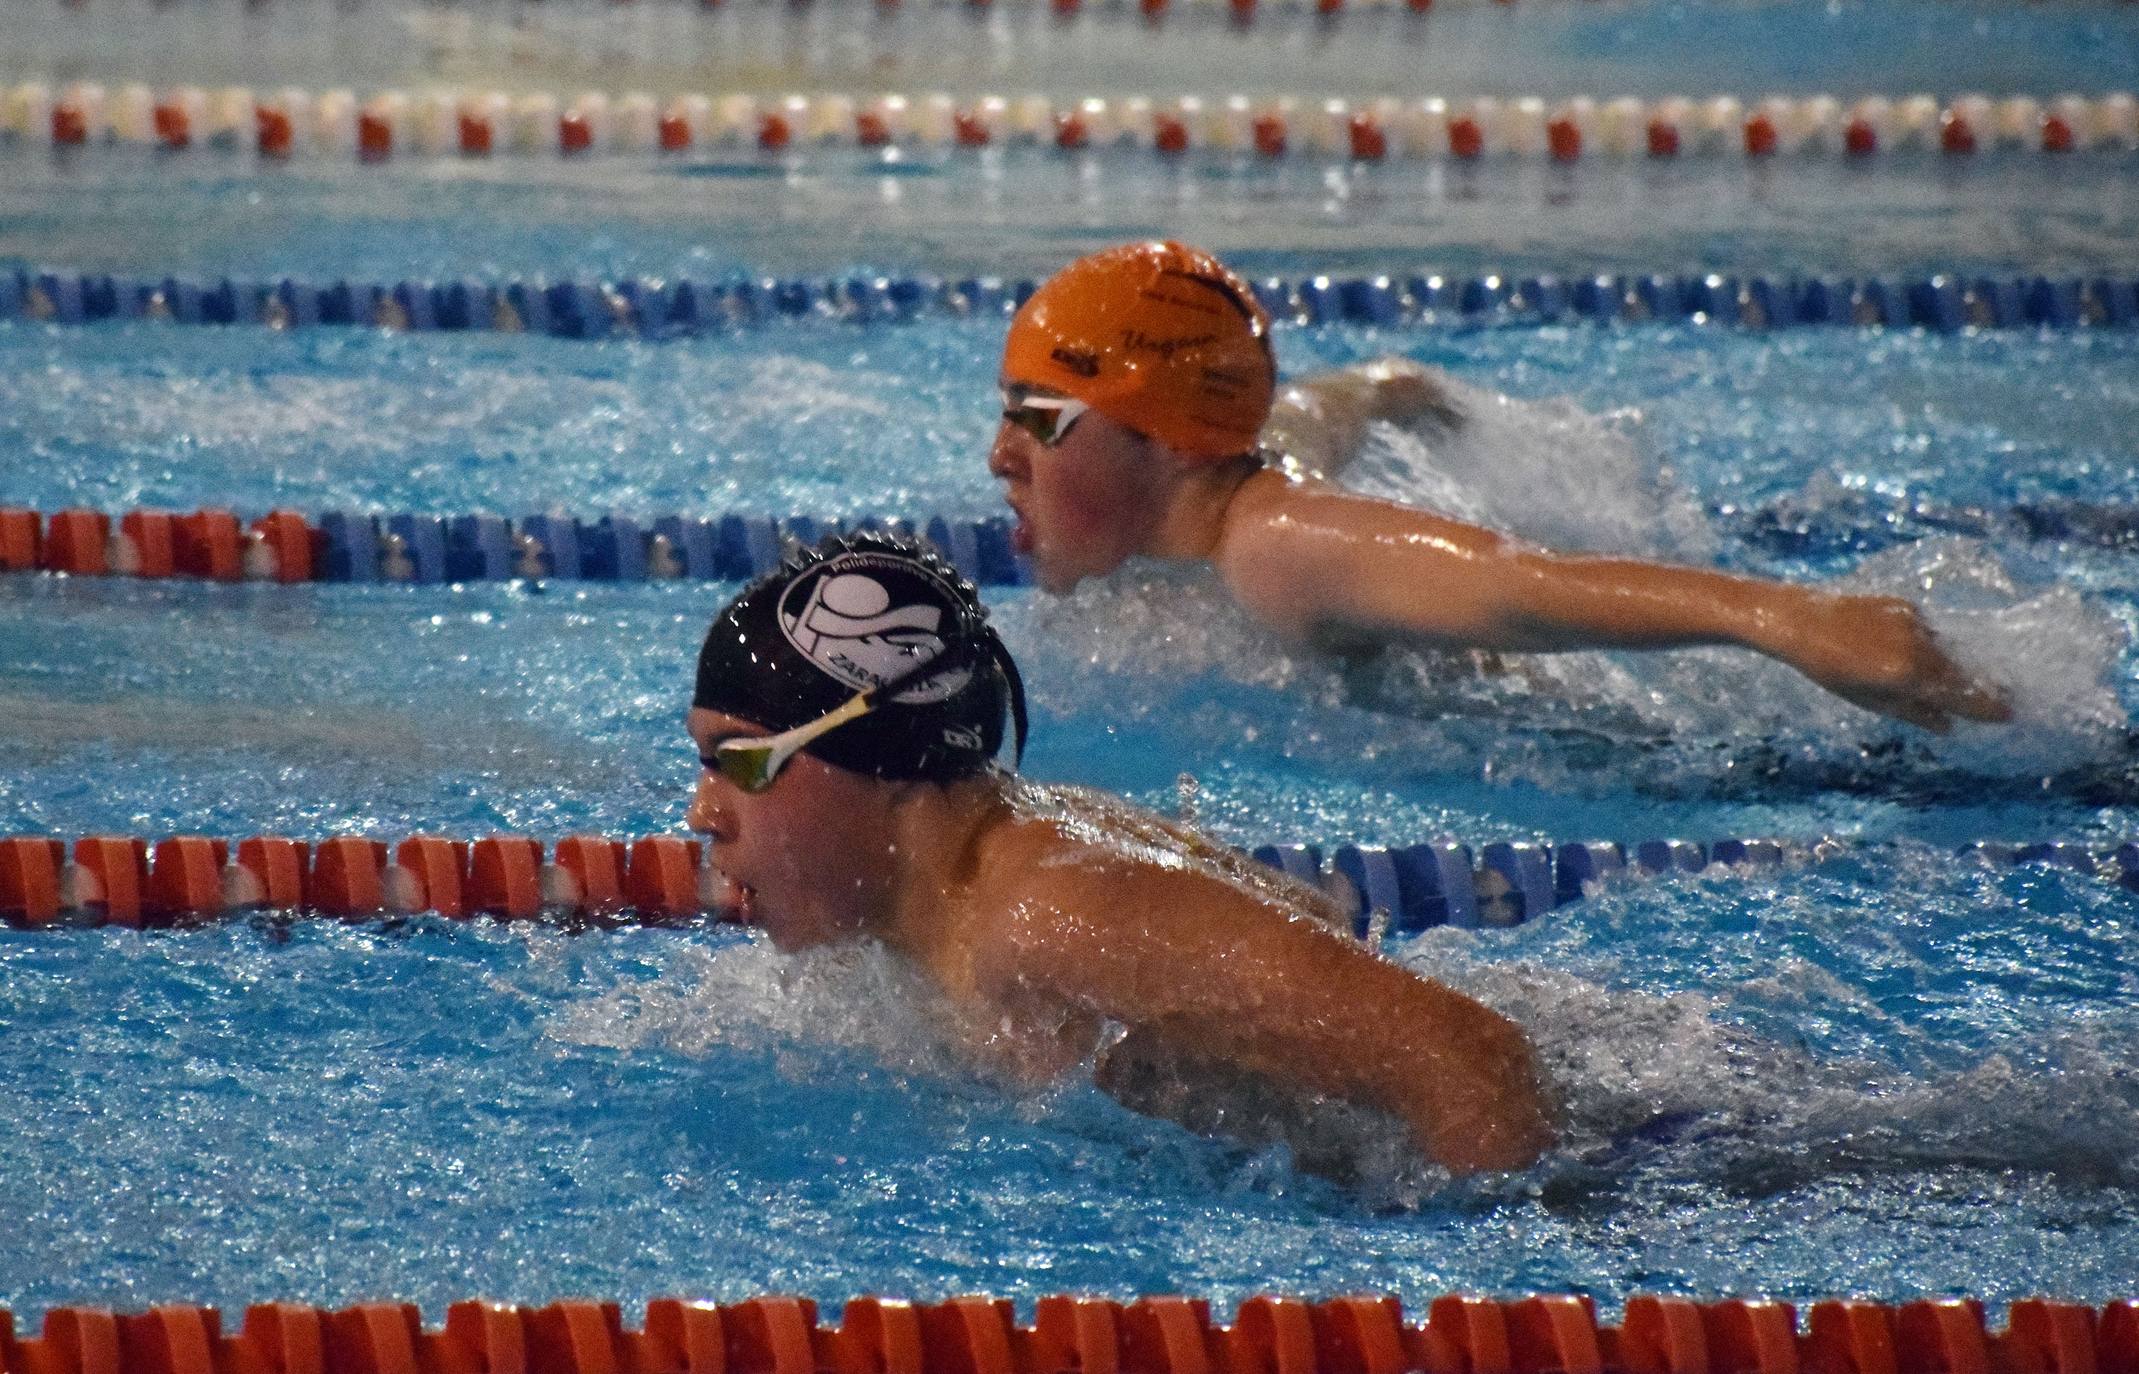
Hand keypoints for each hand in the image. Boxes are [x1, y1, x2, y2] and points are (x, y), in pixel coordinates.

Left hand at [1782, 593, 2013, 731]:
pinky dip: (1932, 645)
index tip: (2009, 713)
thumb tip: (1949, 726)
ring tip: (1966, 680)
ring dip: (1955, 666)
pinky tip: (1925, 653)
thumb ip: (1912, 713)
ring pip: (1946, 650)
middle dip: (1979, 686)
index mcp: (1906, 675)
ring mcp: (1914, 623)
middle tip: (2003, 697)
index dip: (1986, 706)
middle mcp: (1917, 647)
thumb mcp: (1868, 700)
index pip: (1959, 694)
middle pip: (1959, 671)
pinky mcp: (1907, 606)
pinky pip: (1930, 631)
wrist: (1803, 622)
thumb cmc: (1829, 669)